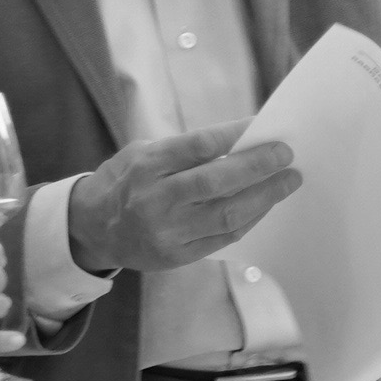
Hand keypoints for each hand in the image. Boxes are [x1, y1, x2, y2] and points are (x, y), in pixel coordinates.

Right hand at [66, 123, 302, 275]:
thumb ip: (185, 151)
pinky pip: (224, 238)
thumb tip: (242, 142)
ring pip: (228, 214)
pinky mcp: (177, 256)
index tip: (262, 124)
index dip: (235, 134)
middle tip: (286, 154)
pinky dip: (250, 219)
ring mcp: (167, 232)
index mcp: (146, 166)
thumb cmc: (125, 181)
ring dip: (265, 196)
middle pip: (218, 182)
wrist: (92, 229)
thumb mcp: (143, 153)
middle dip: (258, 166)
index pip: (199, 145)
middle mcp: (155, 200)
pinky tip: (264, 204)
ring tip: (288, 181)